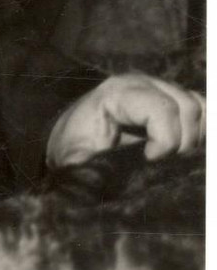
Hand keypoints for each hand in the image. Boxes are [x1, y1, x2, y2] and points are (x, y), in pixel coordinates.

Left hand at [46, 73, 204, 168]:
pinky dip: (200, 129)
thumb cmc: (72, 146)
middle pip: (186, 106)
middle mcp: (141, 84)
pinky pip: (198, 107)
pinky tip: (183, 146)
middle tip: (164, 159)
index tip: (150, 159)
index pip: (160, 108)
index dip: (165, 139)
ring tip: (173, 153)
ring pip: (197, 105)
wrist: (69, 132)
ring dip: (194, 135)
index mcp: (117, 95)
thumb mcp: (76, 157)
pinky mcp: (167, 98)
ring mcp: (157, 88)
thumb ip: (90, 169)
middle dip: (183, 140)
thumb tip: (107, 185)